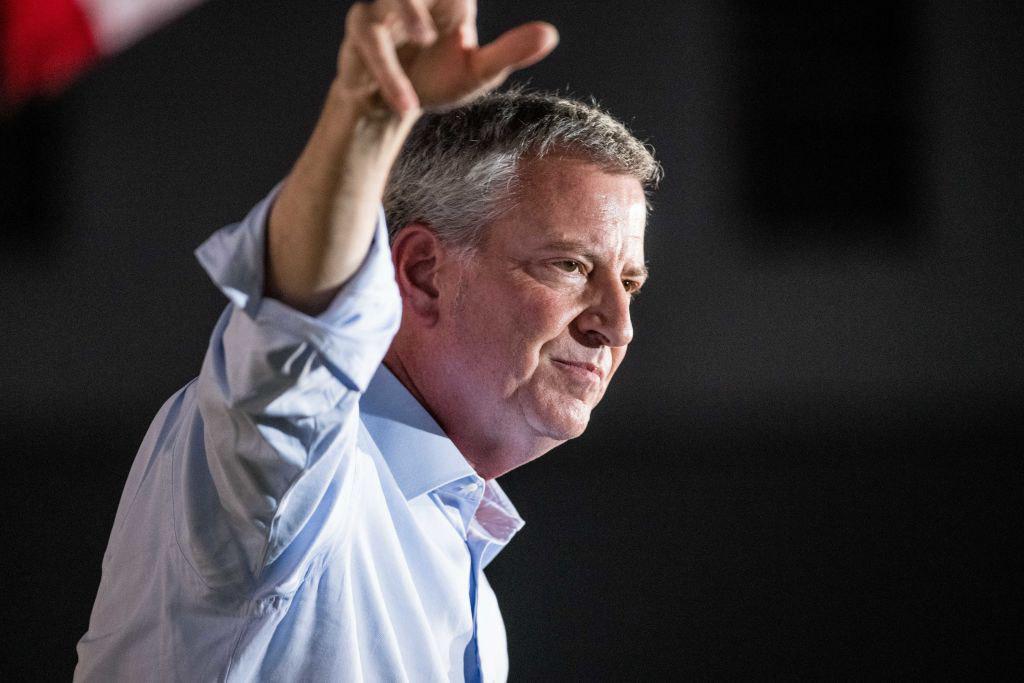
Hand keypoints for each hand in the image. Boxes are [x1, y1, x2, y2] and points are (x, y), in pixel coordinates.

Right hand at [336, 0, 557, 112]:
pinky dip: (385, 74)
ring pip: (385, 9)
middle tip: (433, 28)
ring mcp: (381, 10)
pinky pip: (368, 45)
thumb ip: (510, 52)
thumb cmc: (439, 79)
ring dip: (402, 31)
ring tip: (420, 63)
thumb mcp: (479, 71)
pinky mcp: (359, 33)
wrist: (395, 105)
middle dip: (415, 1)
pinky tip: (402, 103)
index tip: (464, 23)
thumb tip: (551, 34)